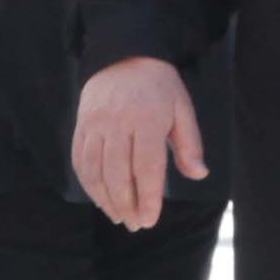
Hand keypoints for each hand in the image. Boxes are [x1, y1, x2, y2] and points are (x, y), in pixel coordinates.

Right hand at [71, 56, 206, 230]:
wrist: (123, 54)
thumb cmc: (159, 86)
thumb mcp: (182, 108)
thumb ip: (190, 144)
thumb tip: (200, 175)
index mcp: (147, 119)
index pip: (146, 168)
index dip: (147, 198)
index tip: (150, 220)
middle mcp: (117, 123)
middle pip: (118, 175)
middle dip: (127, 206)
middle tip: (136, 225)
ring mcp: (95, 124)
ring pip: (95, 172)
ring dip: (106, 200)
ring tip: (120, 218)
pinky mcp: (81, 126)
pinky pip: (80, 161)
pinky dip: (88, 185)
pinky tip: (101, 199)